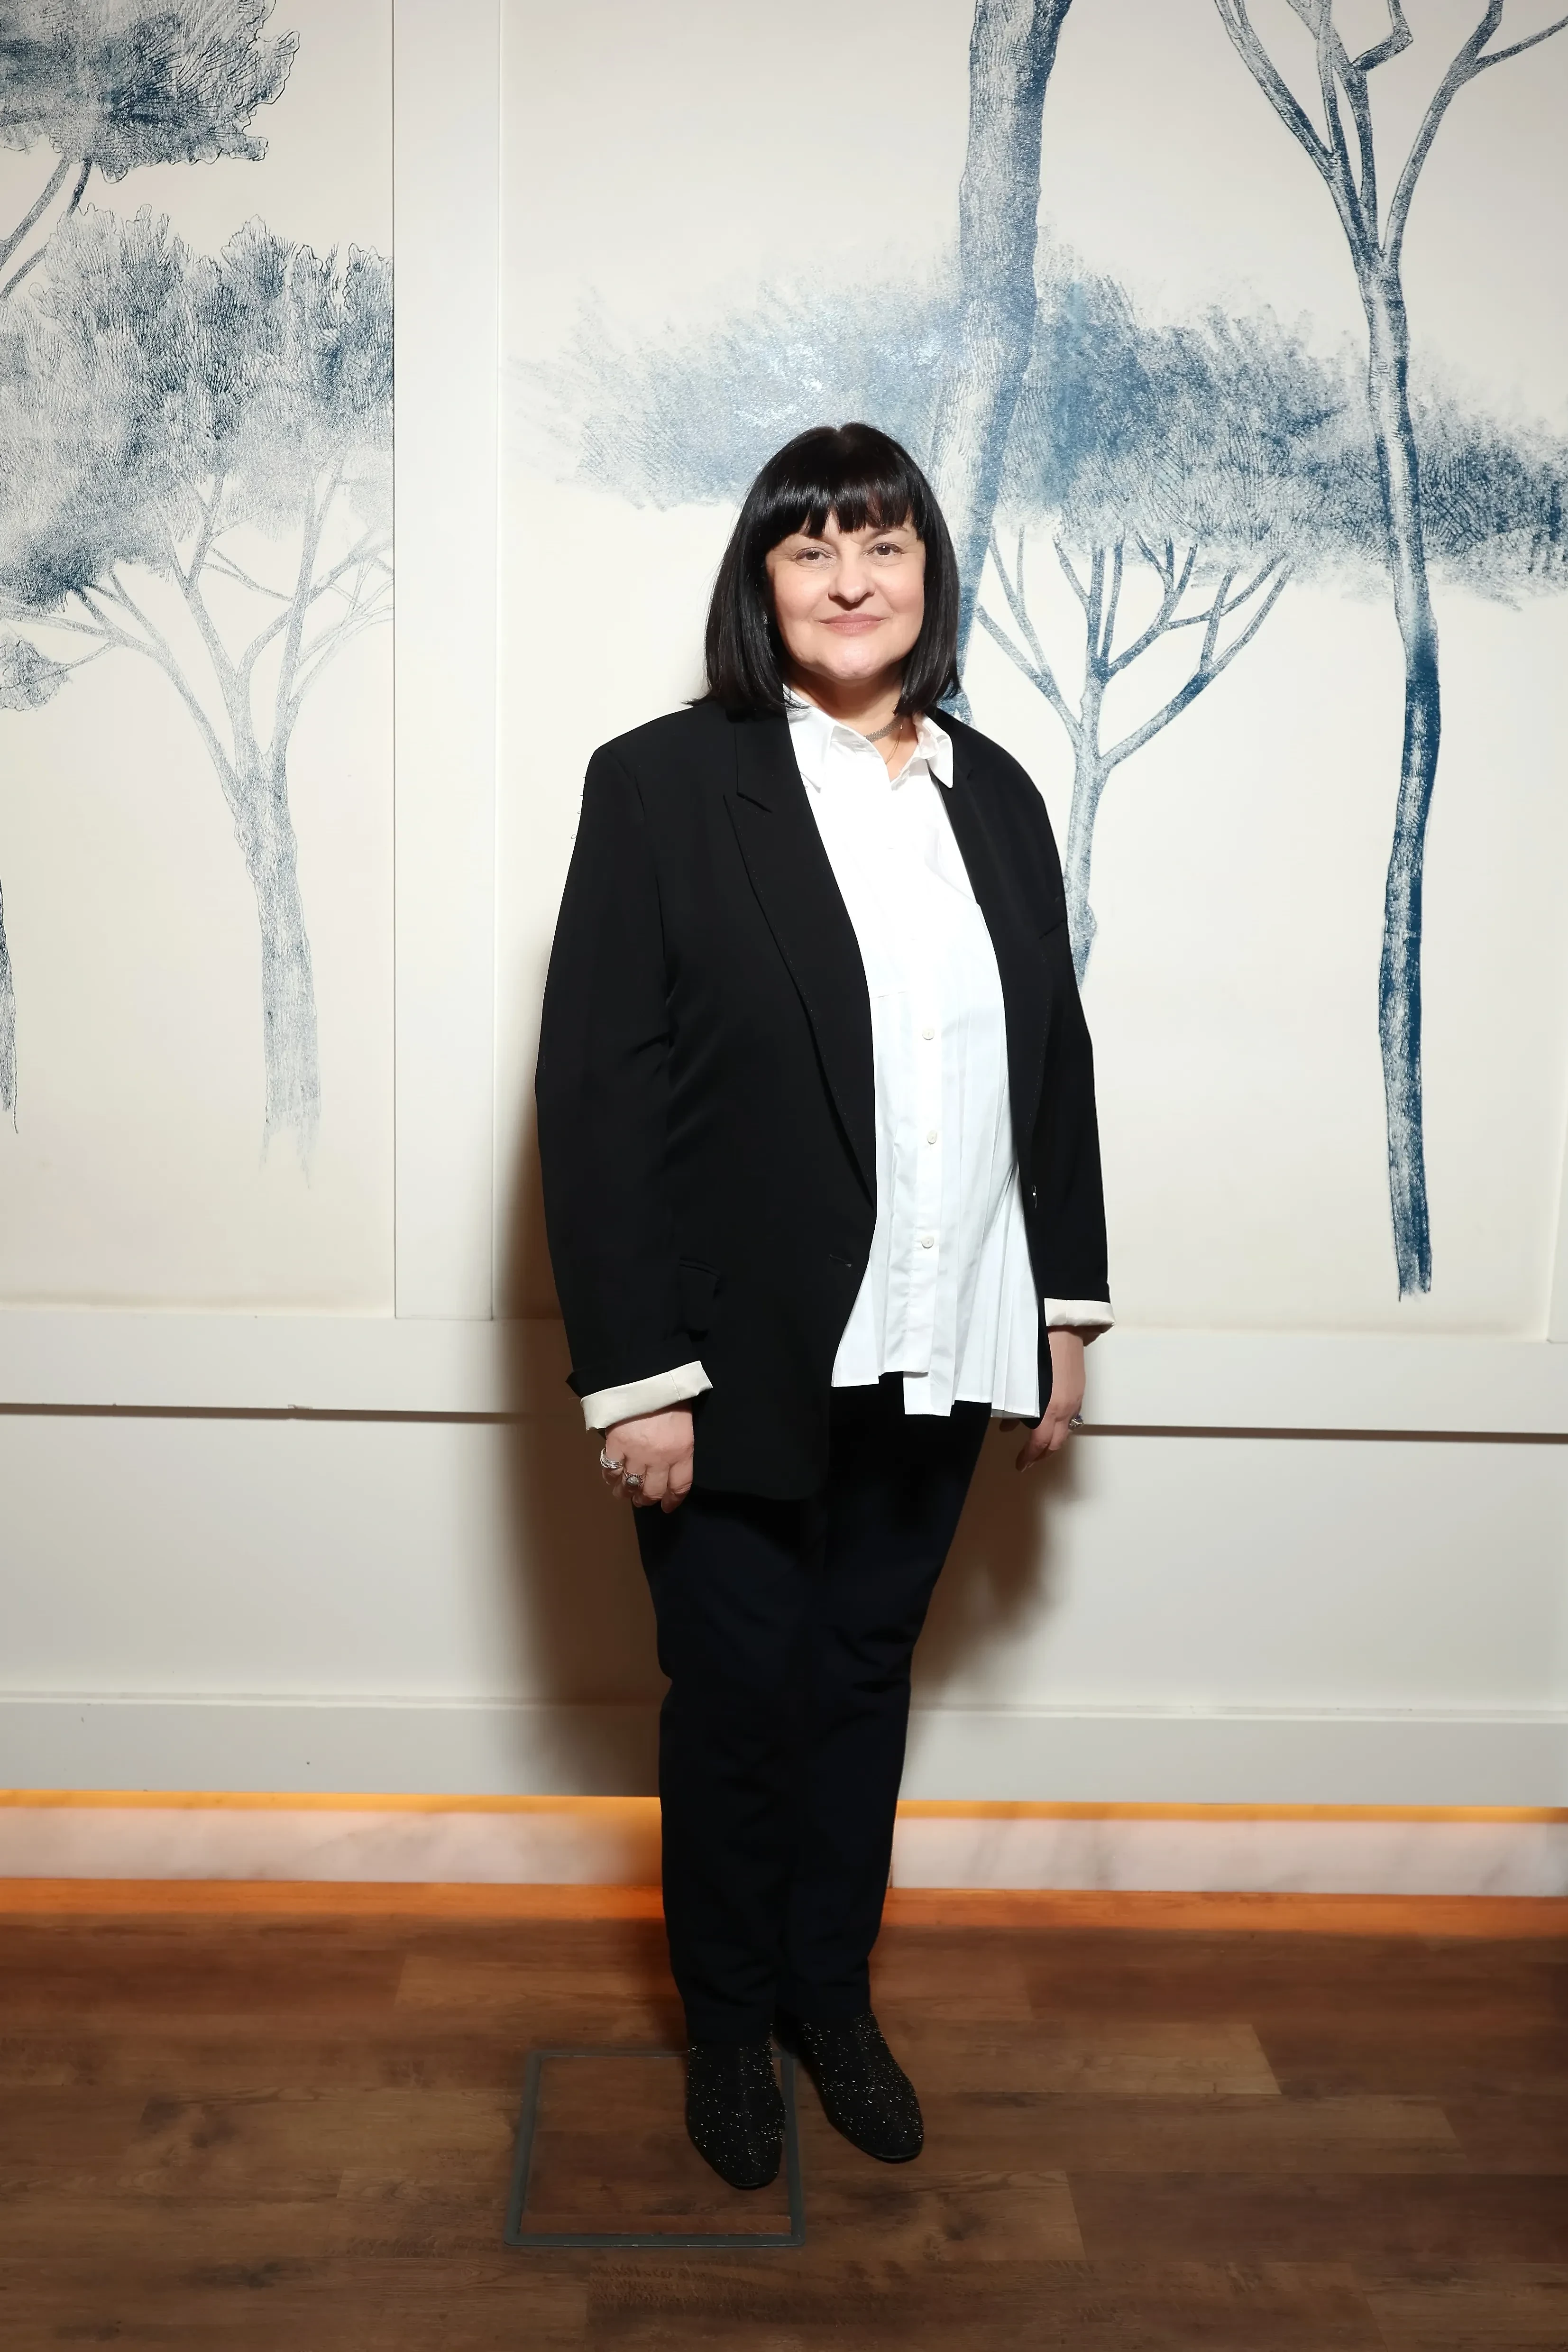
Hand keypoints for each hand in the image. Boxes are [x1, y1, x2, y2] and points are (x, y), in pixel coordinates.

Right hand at [600, 1406, 693, 1511]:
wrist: (649, 1376)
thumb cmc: (671, 1397)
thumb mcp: (685, 1424)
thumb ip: (679, 1447)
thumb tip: (670, 1467)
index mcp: (682, 1451)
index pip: (679, 1486)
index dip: (672, 1500)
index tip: (666, 1506)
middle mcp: (660, 1458)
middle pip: (652, 1490)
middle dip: (646, 1499)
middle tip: (641, 1500)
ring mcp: (637, 1452)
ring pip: (630, 1484)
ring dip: (626, 1493)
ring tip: (623, 1493)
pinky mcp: (616, 1443)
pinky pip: (611, 1469)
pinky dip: (610, 1476)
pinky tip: (611, 1477)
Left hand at [1015, 1329, 1085, 1470]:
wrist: (1064, 1329)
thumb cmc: (1040, 1352)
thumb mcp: (1021, 1382)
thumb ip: (1014, 1406)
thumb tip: (1007, 1425)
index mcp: (1052, 1408)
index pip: (1040, 1442)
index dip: (1029, 1457)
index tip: (1020, 1465)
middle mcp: (1067, 1408)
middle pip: (1057, 1443)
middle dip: (1042, 1455)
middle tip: (1028, 1460)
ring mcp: (1075, 1400)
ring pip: (1065, 1430)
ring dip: (1051, 1441)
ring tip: (1037, 1445)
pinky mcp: (1079, 1391)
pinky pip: (1070, 1416)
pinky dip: (1058, 1425)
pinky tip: (1048, 1421)